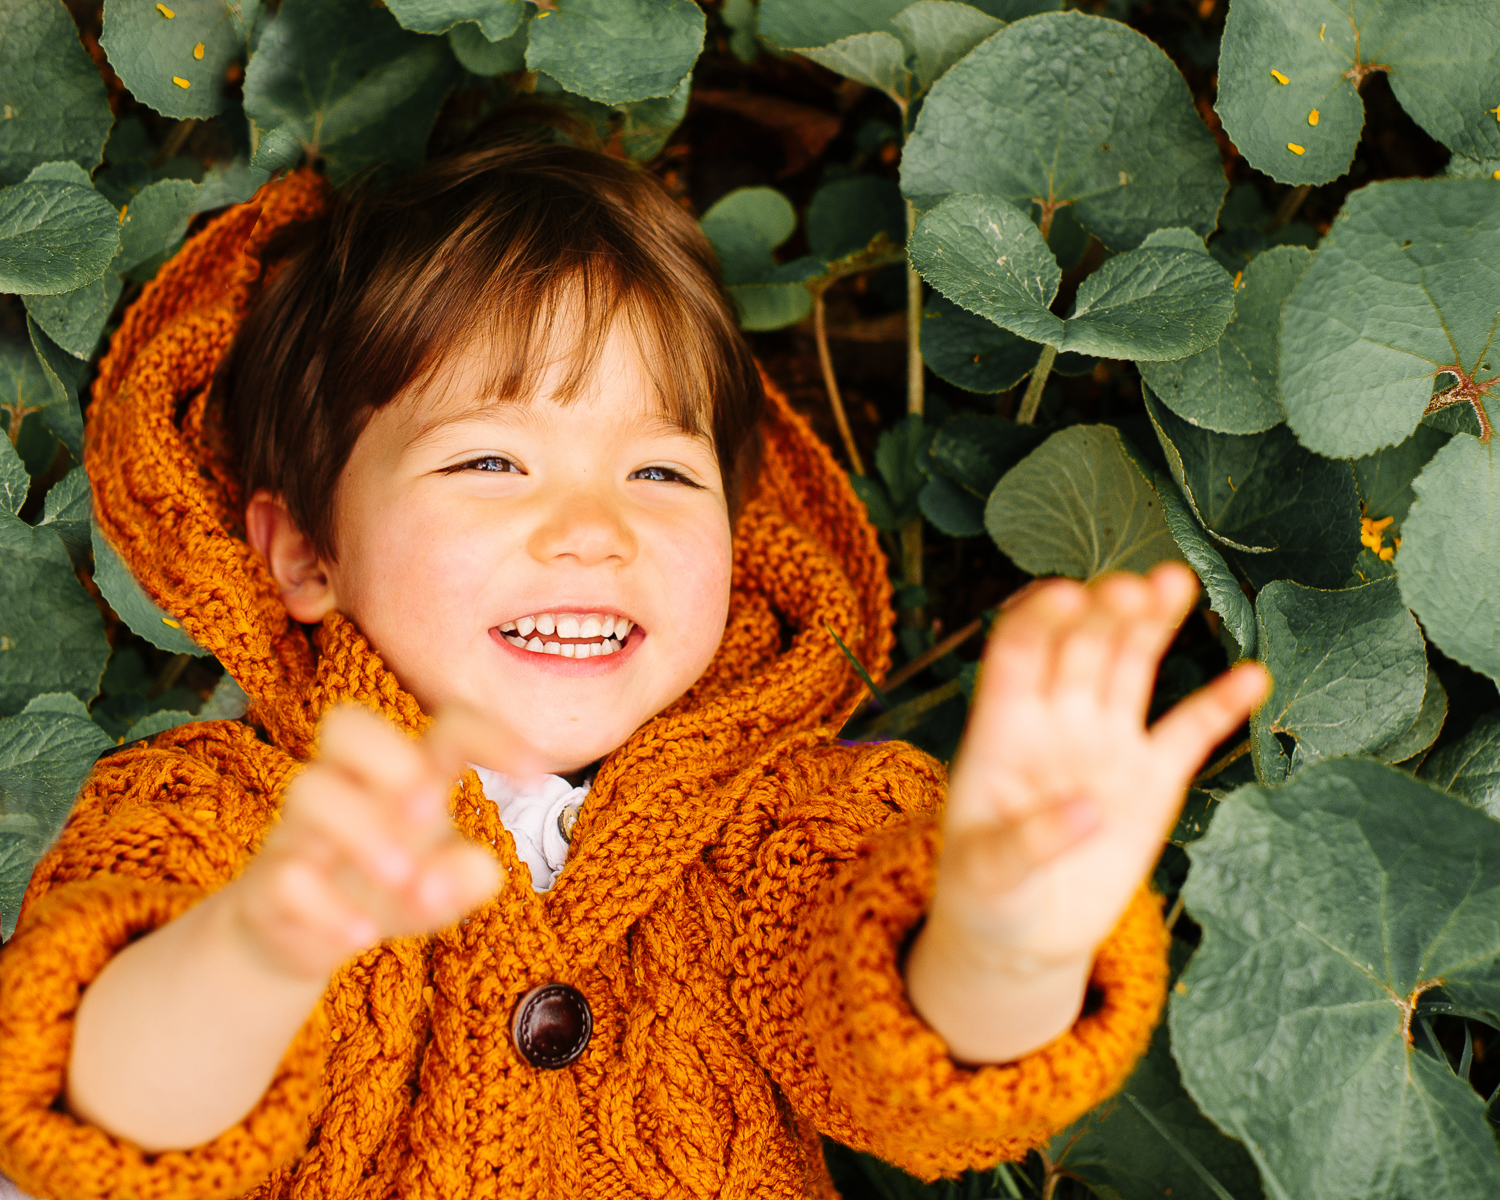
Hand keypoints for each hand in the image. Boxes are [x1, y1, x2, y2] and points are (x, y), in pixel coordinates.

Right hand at [227, 704, 532, 980]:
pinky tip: (363, 935)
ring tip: (405, 880)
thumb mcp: (436, 887)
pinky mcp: (267, 880)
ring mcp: (300, 829)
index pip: (445, 727)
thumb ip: (463, 879)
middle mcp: (348, 787)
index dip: (493, 737)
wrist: (299, 937)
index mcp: (404, 775)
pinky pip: (283, 874)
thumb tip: (484, 870)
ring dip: (363, 832)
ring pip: (309, 789)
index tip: (539, 777)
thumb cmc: (385, 887)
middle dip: (388, 756)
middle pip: (345, 723)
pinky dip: (326, 906)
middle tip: (429, 808)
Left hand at [930, 564, 1267, 976]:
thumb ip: (1026, 842)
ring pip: (1131, 666)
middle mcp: (1057, 718)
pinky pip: (1189, 732)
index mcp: (1003, 726)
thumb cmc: (985, 892)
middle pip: (1081, 645)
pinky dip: (1219, 706)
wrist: (1023, 935)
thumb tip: (1086, 811)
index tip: (1065, 595)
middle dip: (1105, 612)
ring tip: (1175, 583)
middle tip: (1134, 587)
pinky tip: (1253, 677)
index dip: (1038, 618)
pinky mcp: (1152, 779)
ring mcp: (1107, 742)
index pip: (1018, 651)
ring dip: (1152, 624)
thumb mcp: (985, 874)